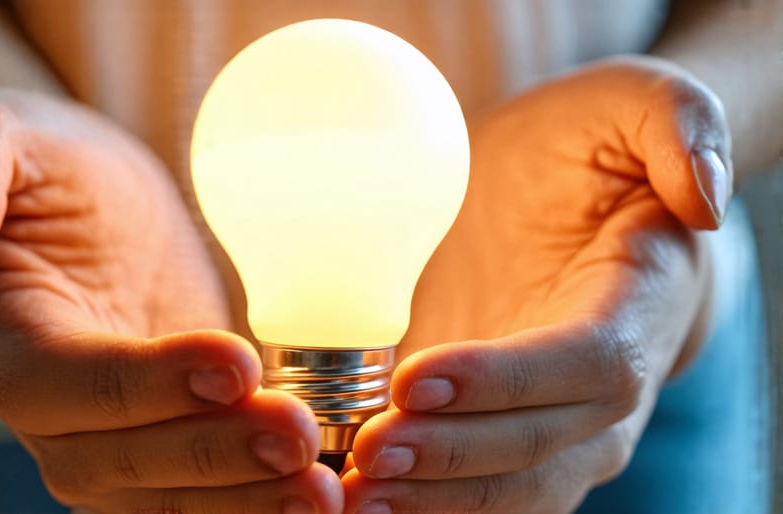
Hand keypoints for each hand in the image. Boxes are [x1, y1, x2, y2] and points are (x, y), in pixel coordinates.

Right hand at [0, 89, 342, 513]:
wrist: (106, 211)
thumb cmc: (61, 170)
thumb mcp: (12, 131)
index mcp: (13, 339)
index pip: (65, 386)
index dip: (145, 384)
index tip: (235, 361)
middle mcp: (55, 412)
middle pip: (116, 463)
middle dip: (209, 457)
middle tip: (296, 438)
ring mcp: (112, 439)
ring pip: (161, 499)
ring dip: (241, 502)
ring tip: (320, 490)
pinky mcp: (168, 442)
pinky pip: (202, 495)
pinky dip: (254, 503)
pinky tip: (320, 492)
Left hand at [342, 56, 730, 512]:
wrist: (565, 208)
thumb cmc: (586, 155)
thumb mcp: (626, 106)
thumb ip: (675, 125)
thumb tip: (704, 200)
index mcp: (639, 304)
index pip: (586, 364)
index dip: (506, 380)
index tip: (414, 379)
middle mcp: (609, 386)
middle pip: (541, 446)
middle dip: (453, 457)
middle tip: (368, 453)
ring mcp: (561, 423)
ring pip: (512, 490)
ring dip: (434, 500)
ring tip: (355, 493)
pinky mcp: (508, 434)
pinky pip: (478, 492)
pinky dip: (425, 504)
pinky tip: (360, 496)